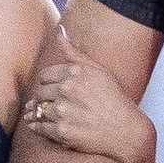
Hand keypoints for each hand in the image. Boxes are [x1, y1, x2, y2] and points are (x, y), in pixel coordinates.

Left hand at [22, 43, 154, 162]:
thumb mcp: (98, 71)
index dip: (49, 84)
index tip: (56, 90)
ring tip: (49, 116)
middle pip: (40, 92)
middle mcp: (68, 89)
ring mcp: (64, 111)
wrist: (126, 131)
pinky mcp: (62, 131)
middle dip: (45, 99)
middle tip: (55, 105)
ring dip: (40, 114)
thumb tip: (59, 31)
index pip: (44, 75)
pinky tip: (43, 126)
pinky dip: (38, 127)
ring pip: (38, 110)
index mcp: (75, 72)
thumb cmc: (114, 99)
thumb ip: (74, 53)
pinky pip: (39, 127)